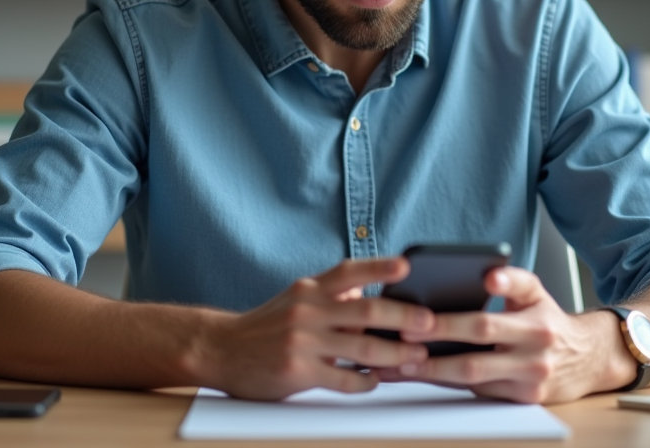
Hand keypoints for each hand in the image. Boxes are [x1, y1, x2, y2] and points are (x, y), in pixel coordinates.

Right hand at [197, 258, 435, 399]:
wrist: (219, 350)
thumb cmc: (265, 325)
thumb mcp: (296, 299)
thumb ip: (331, 294)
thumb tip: (368, 288)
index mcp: (309, 289)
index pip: (349, 272)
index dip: (379, 268)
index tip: (407, 268)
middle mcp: (307, 311)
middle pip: (366, 311)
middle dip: (404, 317)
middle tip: (430, 323)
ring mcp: (301, 342)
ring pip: (361, 349)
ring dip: (395, 354)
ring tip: (415, 357)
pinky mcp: (297, 372)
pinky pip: (343, 379)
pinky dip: (365, 382)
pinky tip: (376, 381)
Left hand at [378, 267, 634, 403]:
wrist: (586, 359)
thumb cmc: (549, 320)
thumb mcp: (536, 291)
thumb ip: (513, 278)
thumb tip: (489, 274)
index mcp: (534, 327)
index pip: (484, 325)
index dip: (449, 325)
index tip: (416, 320)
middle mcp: (532, 359)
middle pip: (473, 361)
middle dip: (431, 356)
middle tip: (396, 347)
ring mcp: (526, 385)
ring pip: (471, 383)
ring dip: (432, 375)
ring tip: (397, 366)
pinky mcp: (520, 402)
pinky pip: (478, 392)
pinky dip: (447, 384)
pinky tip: (421, 375)